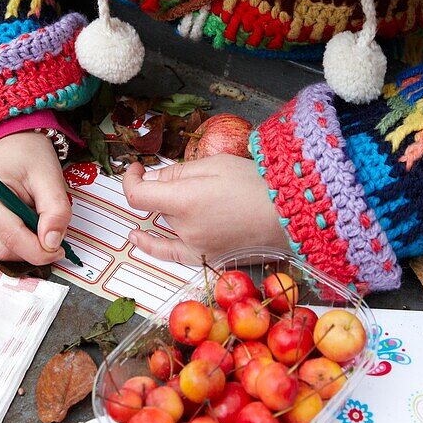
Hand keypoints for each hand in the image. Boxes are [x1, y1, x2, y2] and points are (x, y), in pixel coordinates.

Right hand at [0, 132, 69, 265]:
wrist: (16, 143)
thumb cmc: (31, 155)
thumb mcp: (50, 177)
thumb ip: (56, 210)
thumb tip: (52, 244)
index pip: (11, 236)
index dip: (38, 251)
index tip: (60, 250)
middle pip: (3, 249)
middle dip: (33, 249)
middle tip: (54, 233)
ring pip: (1, 250)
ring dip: (26, 245)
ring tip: (39, 220)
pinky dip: (19, 241)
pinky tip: (27, 221)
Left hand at [122, 155, 287, 264]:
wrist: (290, 212)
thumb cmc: (256, 183)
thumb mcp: (214, 164)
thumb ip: (177, 172)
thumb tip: (151, 178)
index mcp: (184, 201)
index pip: (138, 195)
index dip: (131, 180)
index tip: (136, 169)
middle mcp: (186, 229)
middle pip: (160, 209)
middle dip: (165, 191)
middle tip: (191, 177)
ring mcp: (197, 247)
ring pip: (170, 226)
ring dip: (168, 212)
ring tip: (160, 205)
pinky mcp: (209, 258)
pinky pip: (172, 254)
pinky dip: (152, 246)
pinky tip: (138, 239)